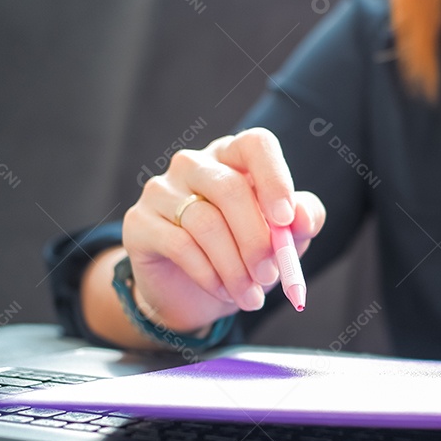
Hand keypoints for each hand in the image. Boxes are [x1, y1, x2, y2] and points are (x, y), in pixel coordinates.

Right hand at [122, 128, 325, 332]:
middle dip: (256, 240)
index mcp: (234, 158)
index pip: (256, 144)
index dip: (274, 178)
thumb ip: (302, 220)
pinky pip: (179, 245)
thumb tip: (302, 216)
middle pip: (230, 189)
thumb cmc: (244, 254)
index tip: (286, 220)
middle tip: (271, 276)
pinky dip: (209, 274)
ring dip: (235, 267)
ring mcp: (161, 190)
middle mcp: (194, 165)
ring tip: (251, 296)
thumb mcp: (283, 238)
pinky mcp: (138, 222)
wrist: (192, 294)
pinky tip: (222, 291)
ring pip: (206, 223)